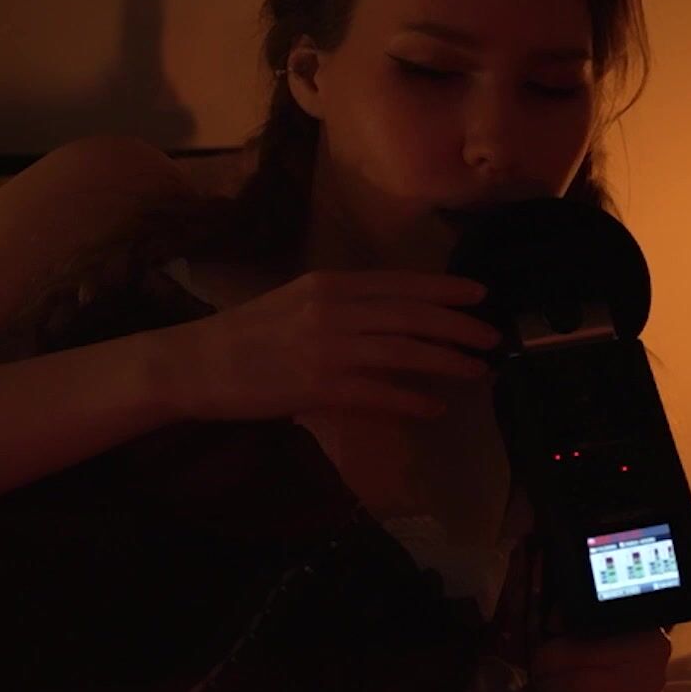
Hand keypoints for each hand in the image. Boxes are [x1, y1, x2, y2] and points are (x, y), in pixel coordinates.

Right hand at [162, 269, 501, 421]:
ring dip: (447, 362)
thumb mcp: (297, 301)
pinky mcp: (318, 387)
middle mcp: (333, 309)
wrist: (196, 364)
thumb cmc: (246, 335)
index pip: (400, 283)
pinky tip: (434, 408)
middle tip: (493, 338)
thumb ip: (342, 304)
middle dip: (458, 327)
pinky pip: (378, 394)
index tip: (480, 296)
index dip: (444, 290)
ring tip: (478, 372)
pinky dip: (411, 400)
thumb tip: (393, 316)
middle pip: (411, 315)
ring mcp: (327, 349)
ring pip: (404, 352)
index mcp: (329, 283)